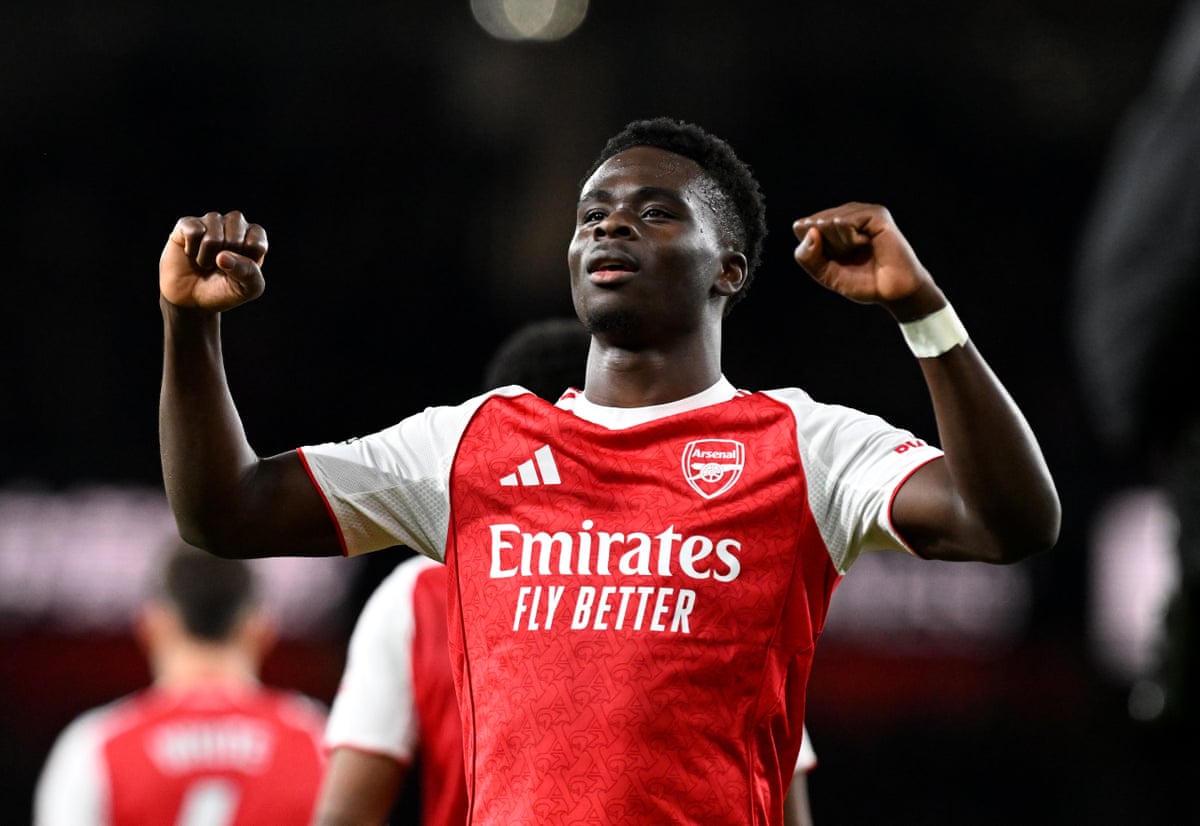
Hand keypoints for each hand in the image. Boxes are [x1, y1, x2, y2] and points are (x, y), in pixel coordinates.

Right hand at [159, 211, 266, 310]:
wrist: (191, 298)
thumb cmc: (224, 290)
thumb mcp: (247, 289)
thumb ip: (249, 274)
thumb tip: (224, 256)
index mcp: (254, 236)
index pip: (257, 243)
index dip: (245, 264)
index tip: (238, 270)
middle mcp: (234, 224)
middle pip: (235, 239)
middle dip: (225, 261)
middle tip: (219, 266)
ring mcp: (211, 221)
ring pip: (213, 237)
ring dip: (206, 258)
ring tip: (205, 261)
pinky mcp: (188, 223)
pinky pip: (193, 231)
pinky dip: (191, 250)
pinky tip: (191, 253)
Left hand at [792, 202, 941, 319]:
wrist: (894, 292)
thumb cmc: (863, 282)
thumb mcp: (825, 274)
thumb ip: (808, 257)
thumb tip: (808, 230)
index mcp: (831, 227)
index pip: (802, 228)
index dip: (811, 250)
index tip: (833, 262)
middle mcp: (845, 215)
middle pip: (814, 224)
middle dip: (827, 247)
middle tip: (850, 257)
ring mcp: (861, 213)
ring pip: (829, 220)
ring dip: (840, 243)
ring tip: (860, 250)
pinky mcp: (876, 214)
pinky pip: (846, 221)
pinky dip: (850, 238)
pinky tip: (864, 243)